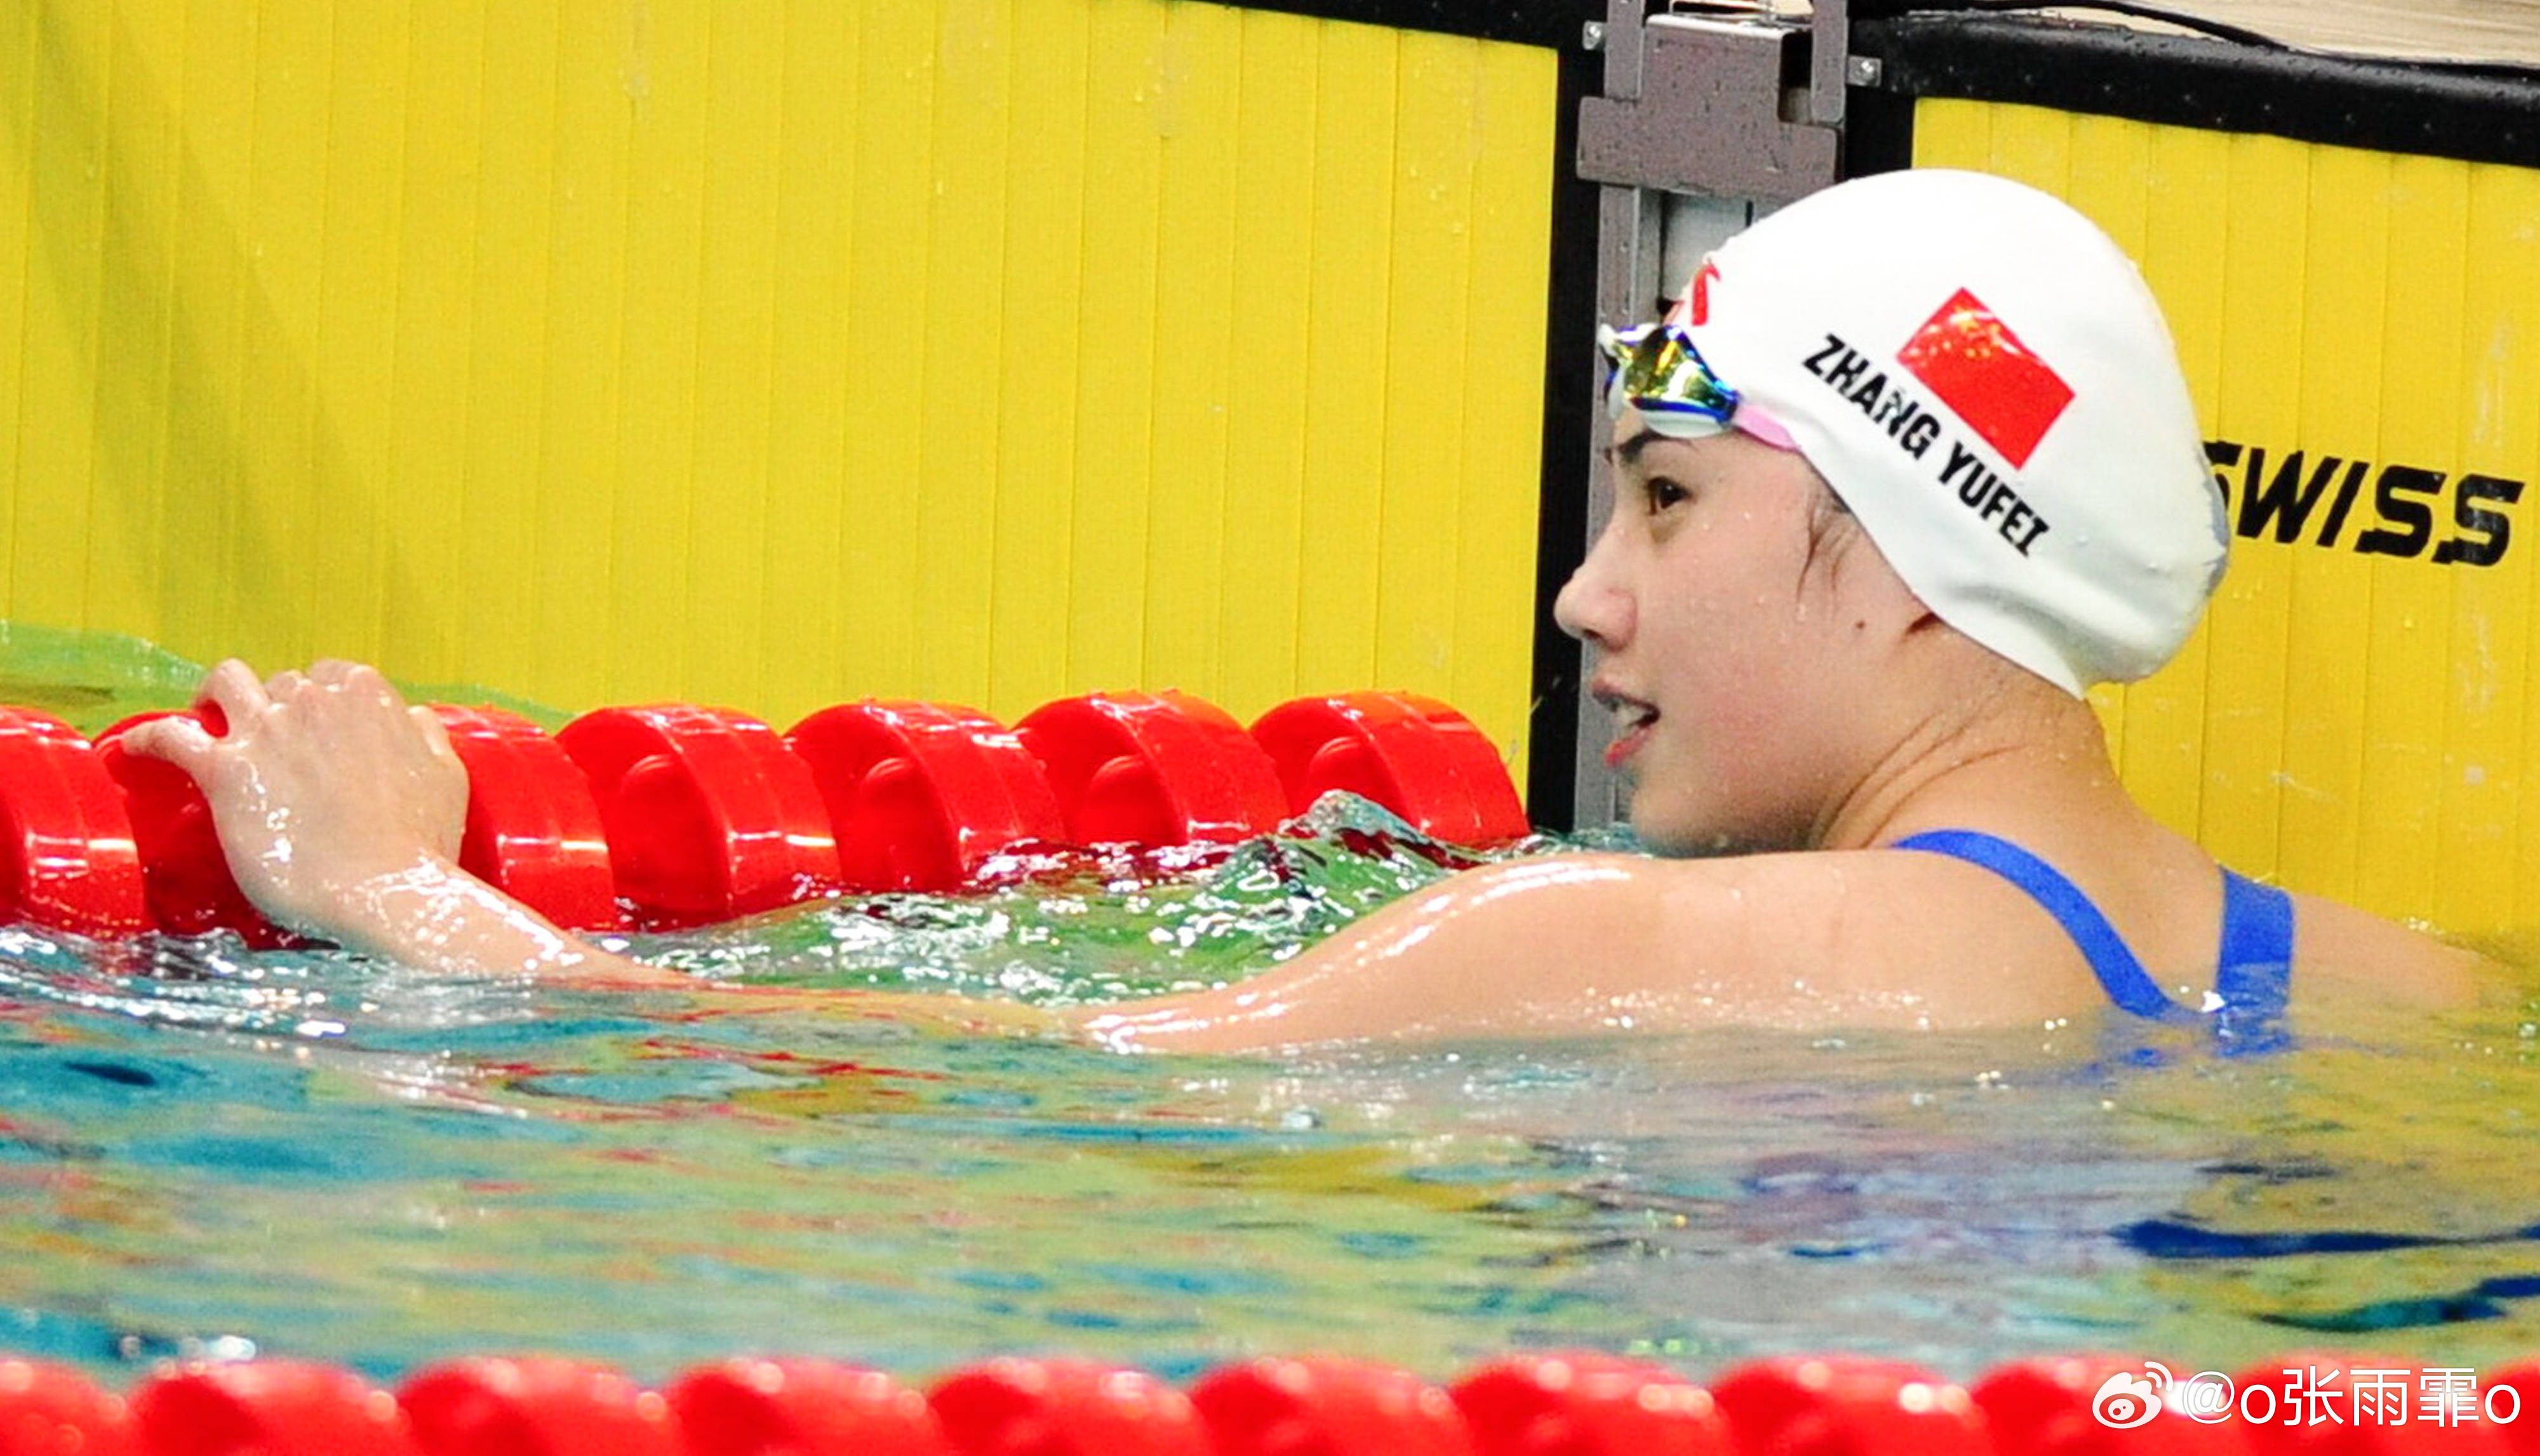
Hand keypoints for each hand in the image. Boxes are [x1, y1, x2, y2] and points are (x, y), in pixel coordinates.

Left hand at [120, 659, 469, 939]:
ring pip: (225, 683)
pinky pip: (168, 736)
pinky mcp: (225, 772)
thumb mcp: (448, 775)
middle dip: (276, 708)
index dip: (323, 702)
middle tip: (272, 745)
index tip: (319, 728)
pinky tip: (132, 750)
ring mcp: (266, 732)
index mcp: (367, 695)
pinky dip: (146, 739)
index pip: (333, 677)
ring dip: (216, 696)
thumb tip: (410, 717)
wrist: (385, 891)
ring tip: (206, 716)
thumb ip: (426, 735)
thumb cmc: (422, 844)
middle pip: (281, 686)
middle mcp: (312, 700)